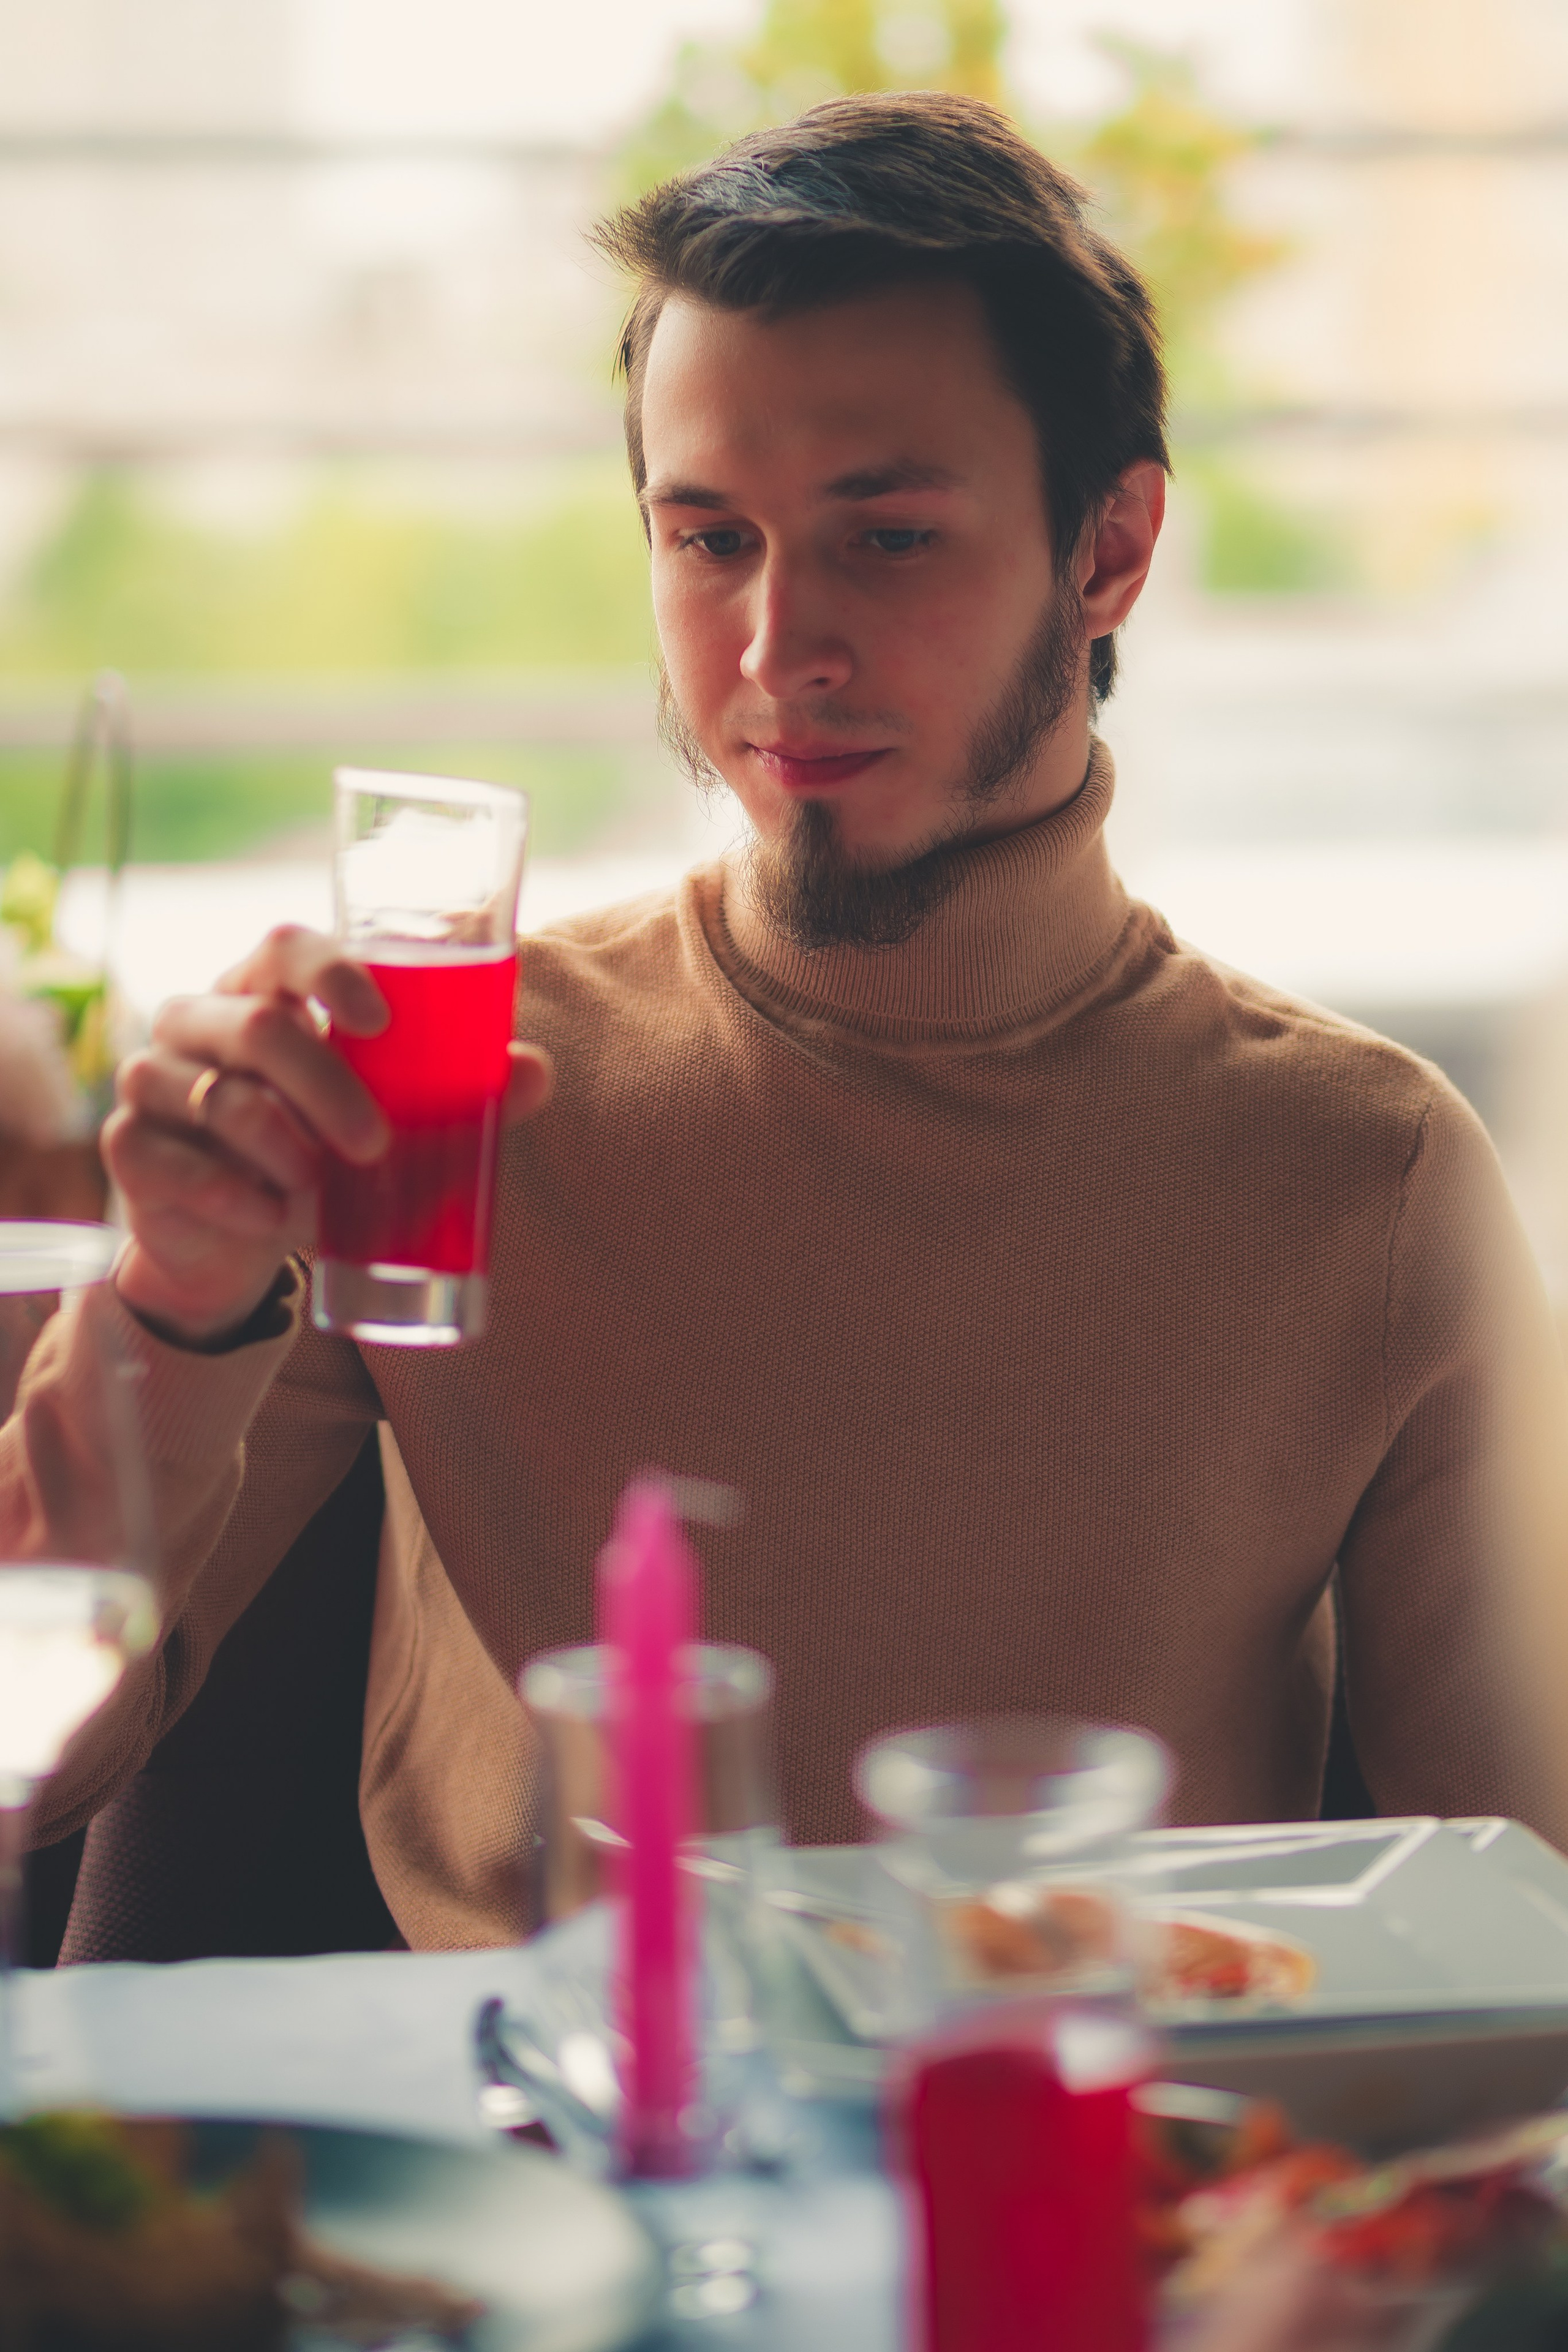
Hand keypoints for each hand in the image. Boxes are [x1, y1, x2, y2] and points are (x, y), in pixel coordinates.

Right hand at [102, 926, 552, 1345]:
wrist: (242, 1237)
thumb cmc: (323, 1152)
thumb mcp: (391, 1122)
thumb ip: (456, 1095)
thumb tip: (533, 1072)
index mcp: (264, 991)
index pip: (285, 946)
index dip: (330, 970)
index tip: (379, 1019)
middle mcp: (199, 1019)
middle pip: (259, 1027)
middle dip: (327, 1087)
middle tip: (376, 1144)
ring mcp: (152, 1079)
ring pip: (221, 1100)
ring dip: (286, 1152)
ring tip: (324, 1193)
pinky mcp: (128, 1146)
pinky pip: (175, 1163)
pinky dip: (234, 1196)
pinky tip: (270, 1217)